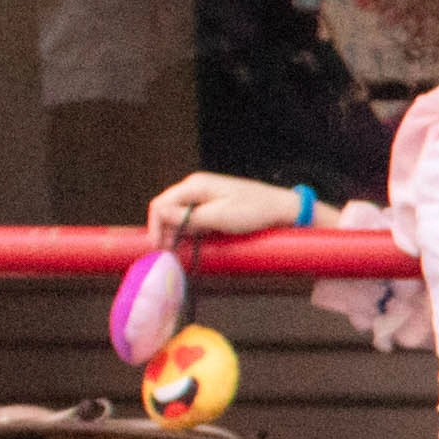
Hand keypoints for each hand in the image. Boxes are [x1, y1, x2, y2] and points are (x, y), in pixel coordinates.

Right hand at [141, 173, 304, 245]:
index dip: (155, 225)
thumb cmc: (254, 211)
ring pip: (179, 215)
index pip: (160, 203)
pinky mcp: (213, 205)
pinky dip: (191, 230)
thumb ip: (189, 216)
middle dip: (165, 231)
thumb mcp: (219, 216)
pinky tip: (195, 242)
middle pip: (168, 209)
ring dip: (178, 232)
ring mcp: (205, 195)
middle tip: (170, 253)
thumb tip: (159, 213)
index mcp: (195, 185)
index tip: (159, 247)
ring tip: (181, 251)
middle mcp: (196, 187)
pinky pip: (193, 217)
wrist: (282, 209)